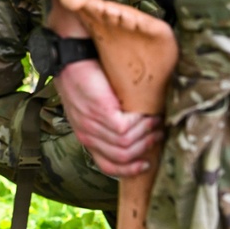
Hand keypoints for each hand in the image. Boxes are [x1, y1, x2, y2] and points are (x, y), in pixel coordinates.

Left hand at [53, 57, 163, 177]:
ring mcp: (92, 124)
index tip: (146, 164)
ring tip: (155, 122)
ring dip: (146, 134)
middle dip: (144, 148)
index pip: (107, 165)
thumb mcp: (91, 108)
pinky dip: (140, 123)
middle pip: (121, 156)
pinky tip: (146, 113)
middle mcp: (86, 134)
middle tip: (157, 134)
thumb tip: (135, 133)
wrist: (72, 58)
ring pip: (126, 144)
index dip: (129, 170)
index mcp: (85, 136)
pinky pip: (126, 128)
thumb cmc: (83, 78)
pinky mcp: (100, 112)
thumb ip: (106, 124)